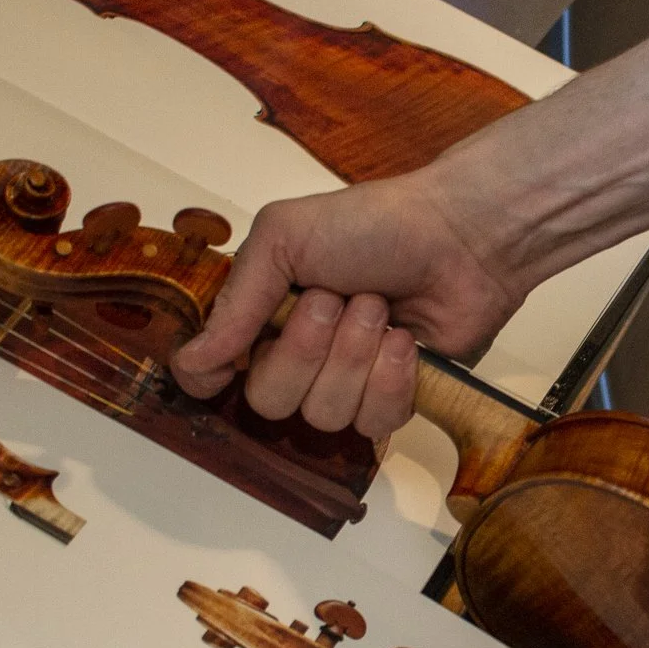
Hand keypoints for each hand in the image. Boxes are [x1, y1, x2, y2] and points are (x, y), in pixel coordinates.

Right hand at [169, 173, 523, 436]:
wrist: (460, 236)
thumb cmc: (373, 224)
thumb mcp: (286, 237)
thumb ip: (236, 302)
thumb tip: (188, 364)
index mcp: (263, 312)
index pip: (213, 373)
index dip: (212, 378)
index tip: (227, 364)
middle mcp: (298, 353)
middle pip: (269, 400)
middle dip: (305, 348)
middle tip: (336, 298)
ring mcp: (347, 380)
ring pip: (323, 415)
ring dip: (353, 356)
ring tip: (380, 308)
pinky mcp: (394, 398)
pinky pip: (372, 423)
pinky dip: (390, 379)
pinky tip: (405, 340)